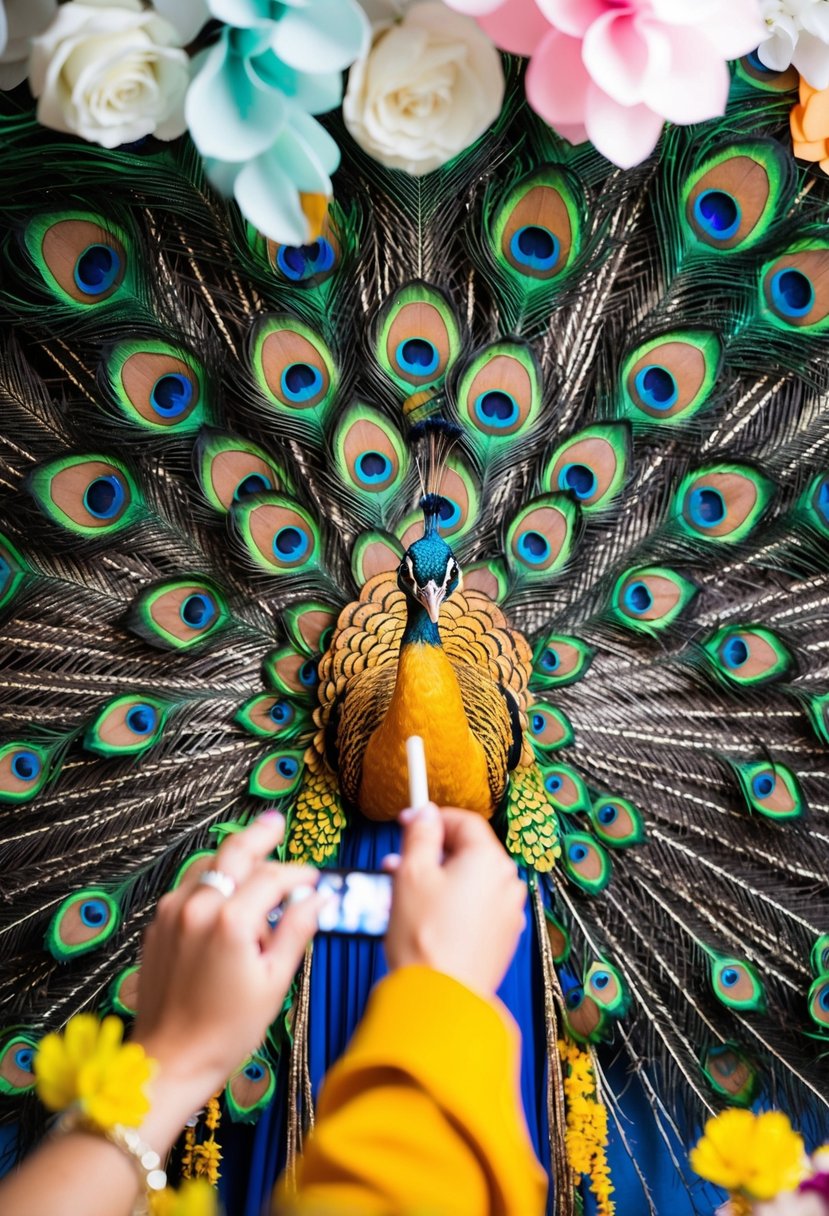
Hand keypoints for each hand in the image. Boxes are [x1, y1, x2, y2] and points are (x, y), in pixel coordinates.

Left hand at [132, 812, 321, 1150]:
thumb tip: (319, 897)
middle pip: (235, 852)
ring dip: (234, 855)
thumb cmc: (227, 1030)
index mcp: (232, 922)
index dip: (299, 875)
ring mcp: (173, 911)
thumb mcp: (274, 982)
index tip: (314, 880)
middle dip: (261, 835)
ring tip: (256, 849)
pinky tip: (225, 886)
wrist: (171, 1058)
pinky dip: (211, 877)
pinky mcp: (159, 922)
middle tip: (278, 822)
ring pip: (209, 863)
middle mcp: (199, 907)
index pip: (274, 878)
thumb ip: (296, 931)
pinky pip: (189, 884)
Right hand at [384, 804, 525, 997]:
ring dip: (440, 880)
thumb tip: (426, 814)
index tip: (409, 823)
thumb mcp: (411, 873)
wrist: (440, 999)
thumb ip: (421, 835)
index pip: (465, 822)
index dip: (433, 818)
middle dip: (432, 853)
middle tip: (401, 861)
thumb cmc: (425, 938)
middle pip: (469, 852)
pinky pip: (477, 908)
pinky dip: (454, 904)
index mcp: (489, 860)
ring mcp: (508, 913)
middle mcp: (507, 883)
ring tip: (404, 892)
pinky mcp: (503, 938)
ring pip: (470, 881)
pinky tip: (426, 916)